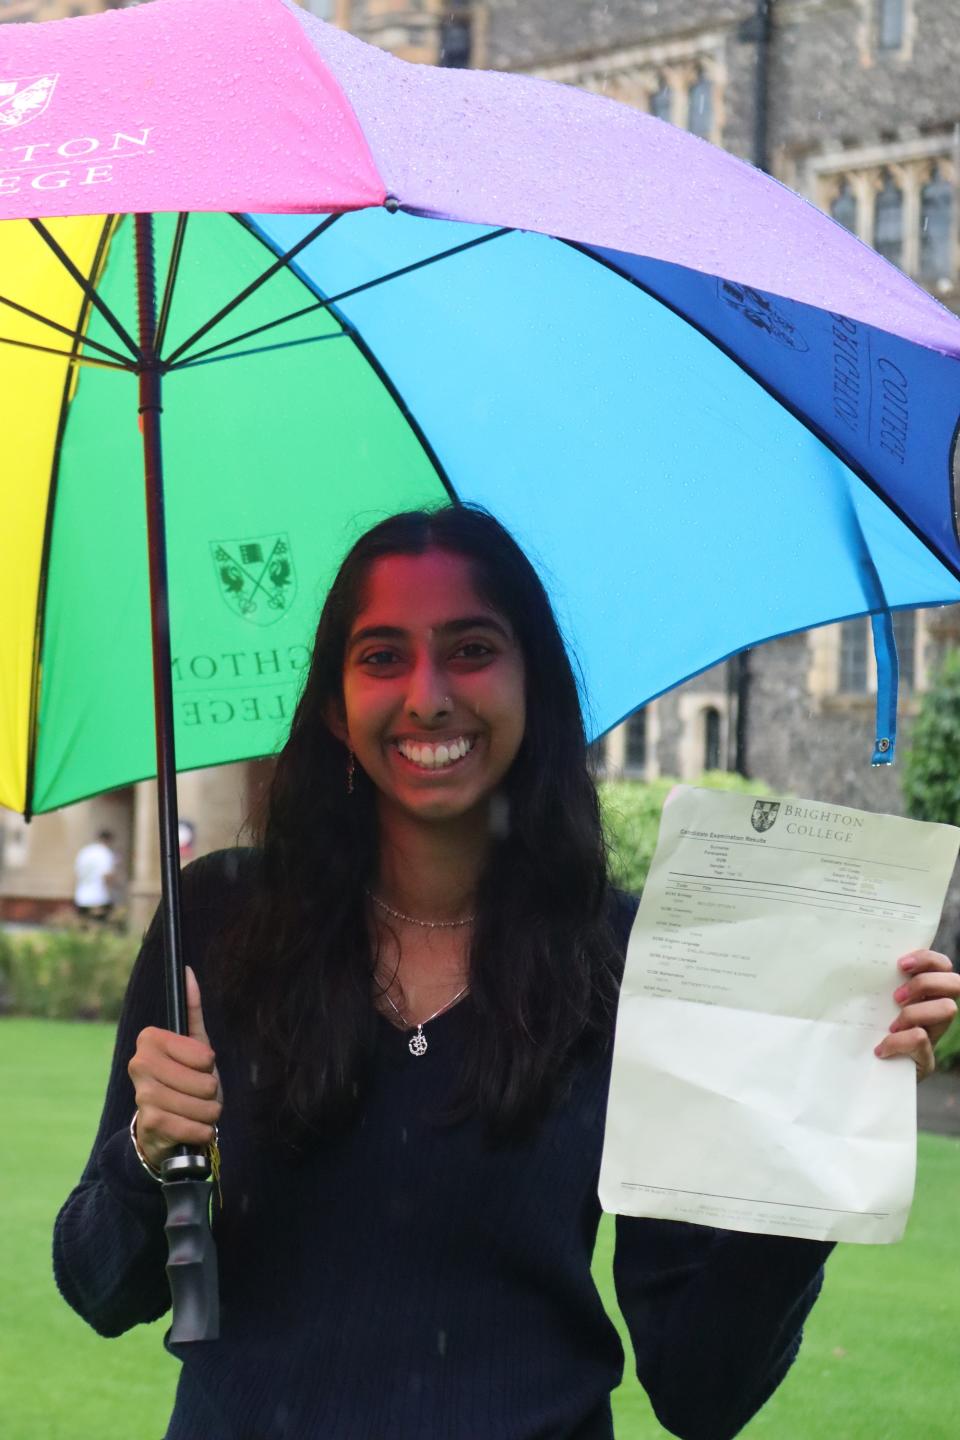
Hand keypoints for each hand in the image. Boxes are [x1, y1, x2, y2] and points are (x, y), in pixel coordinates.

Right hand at [128, 965, 222, 1169]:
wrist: (162, 1129)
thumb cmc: (184, 1082)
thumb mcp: (193, 1046)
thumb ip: (192, 1010)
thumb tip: (188, 972)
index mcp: (149, 1040)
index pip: (205, 1055)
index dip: (208, 1065)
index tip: (195, 1068)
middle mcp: (139, 1064)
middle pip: (206, 1082)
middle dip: (210, 1093)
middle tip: (195, 1094)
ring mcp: (142, 1095)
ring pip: (203, 1106)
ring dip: (208, 1114)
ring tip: (194, 1111)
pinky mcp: (148, 1124)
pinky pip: (195, 1127)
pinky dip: (201, 1131)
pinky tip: (189, 1129)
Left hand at [875, 950, 959, 1081]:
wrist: (871, 1074)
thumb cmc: (871, 1030)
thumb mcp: (875, 1004)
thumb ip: (879, 986)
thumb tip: (855, 963)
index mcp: (926, 993)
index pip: (942, 965)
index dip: (927, 959)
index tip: (900, 964)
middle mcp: (937, 1010)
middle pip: (955, 983)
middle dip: (924, 984)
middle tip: (896, 997)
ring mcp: (936, 1035)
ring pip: (947, 1009)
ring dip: (915, 1012)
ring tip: (892, 1024)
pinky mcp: (927, 1059)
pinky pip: (922, 1040)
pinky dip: (898, 1041)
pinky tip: (881, 1048)